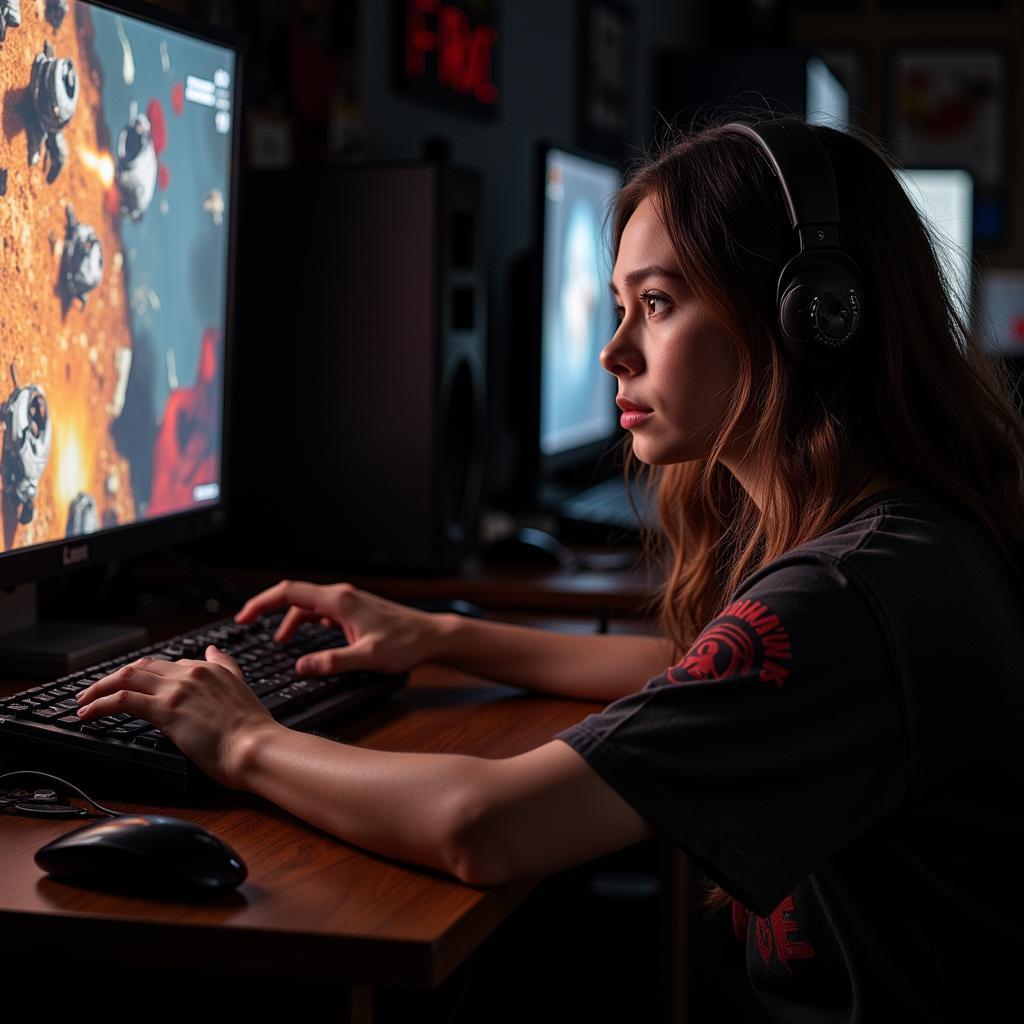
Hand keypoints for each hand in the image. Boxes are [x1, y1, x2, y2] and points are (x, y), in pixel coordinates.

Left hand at [75, 647, 279, 787]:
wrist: (257, 747)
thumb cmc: (252, 730)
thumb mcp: (241, 687)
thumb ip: (226, 666)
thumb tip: (214, 650)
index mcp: (211, 668)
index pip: (168, 664)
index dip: (144, 674)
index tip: (131, 685)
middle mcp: (192, 673)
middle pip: (142, 666)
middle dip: (114, 677)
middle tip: (96, 691)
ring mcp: (178, 689)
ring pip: (127, 678)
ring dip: (99, 688)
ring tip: (84, 701)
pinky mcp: (166, 709)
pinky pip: (122, 700)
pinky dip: (100, 704)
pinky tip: (88, 714)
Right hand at [234, 580, 444, 676]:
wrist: (432, 636)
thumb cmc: (407, 643)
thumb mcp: (368, 658)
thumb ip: (333, 662)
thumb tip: (301, 667)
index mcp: (339, 601)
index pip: (289, 593)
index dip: (261, 603)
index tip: (243, 617)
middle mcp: (342, 596)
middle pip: (294, 596)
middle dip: (268, 609)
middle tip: (247, 625)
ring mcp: (348, 602)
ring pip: (308, 606)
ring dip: (289, 621)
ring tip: (278, 643)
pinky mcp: (354, 611)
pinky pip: (321, 612)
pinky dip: (306, 623)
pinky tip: (305, 639)